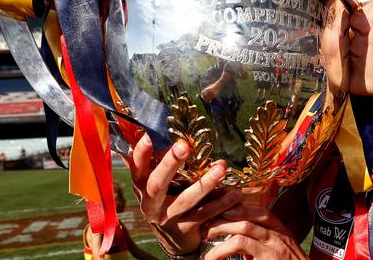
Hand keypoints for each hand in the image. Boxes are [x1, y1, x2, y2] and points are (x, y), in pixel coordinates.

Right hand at [125, 134, 241, 254]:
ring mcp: (168, 218)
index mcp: (142, 187)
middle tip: (184, 146)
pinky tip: (236, 191)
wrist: (173, 242)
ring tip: (221, 169)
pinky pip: (206, 214)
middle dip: (170, 164)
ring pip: (186, 200)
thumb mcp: (154, 184)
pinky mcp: (186, 230)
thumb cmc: (165, 201)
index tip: (147, 136)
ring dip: (204, 184)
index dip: (140, 153)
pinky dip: (222, 203)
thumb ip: (153, 162)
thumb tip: (146, 130)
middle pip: (157, 184)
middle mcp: (151, 203)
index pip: (137, 168)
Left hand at [202, 200, 308, 259]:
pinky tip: (211, 256)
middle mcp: (278, 234)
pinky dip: (222, 249)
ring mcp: (274, 246)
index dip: (237, 206)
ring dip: (220, 229)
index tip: (218, 208)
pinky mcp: (268, 257)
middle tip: (205, 224)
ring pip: (243, 227)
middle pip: (248, 216)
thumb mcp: (278, 251)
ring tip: (205, 236)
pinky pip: (241, 244)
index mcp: (280, 229)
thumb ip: (261, 242)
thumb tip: (236, 238)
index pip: (258, 209)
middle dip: (224, 217)